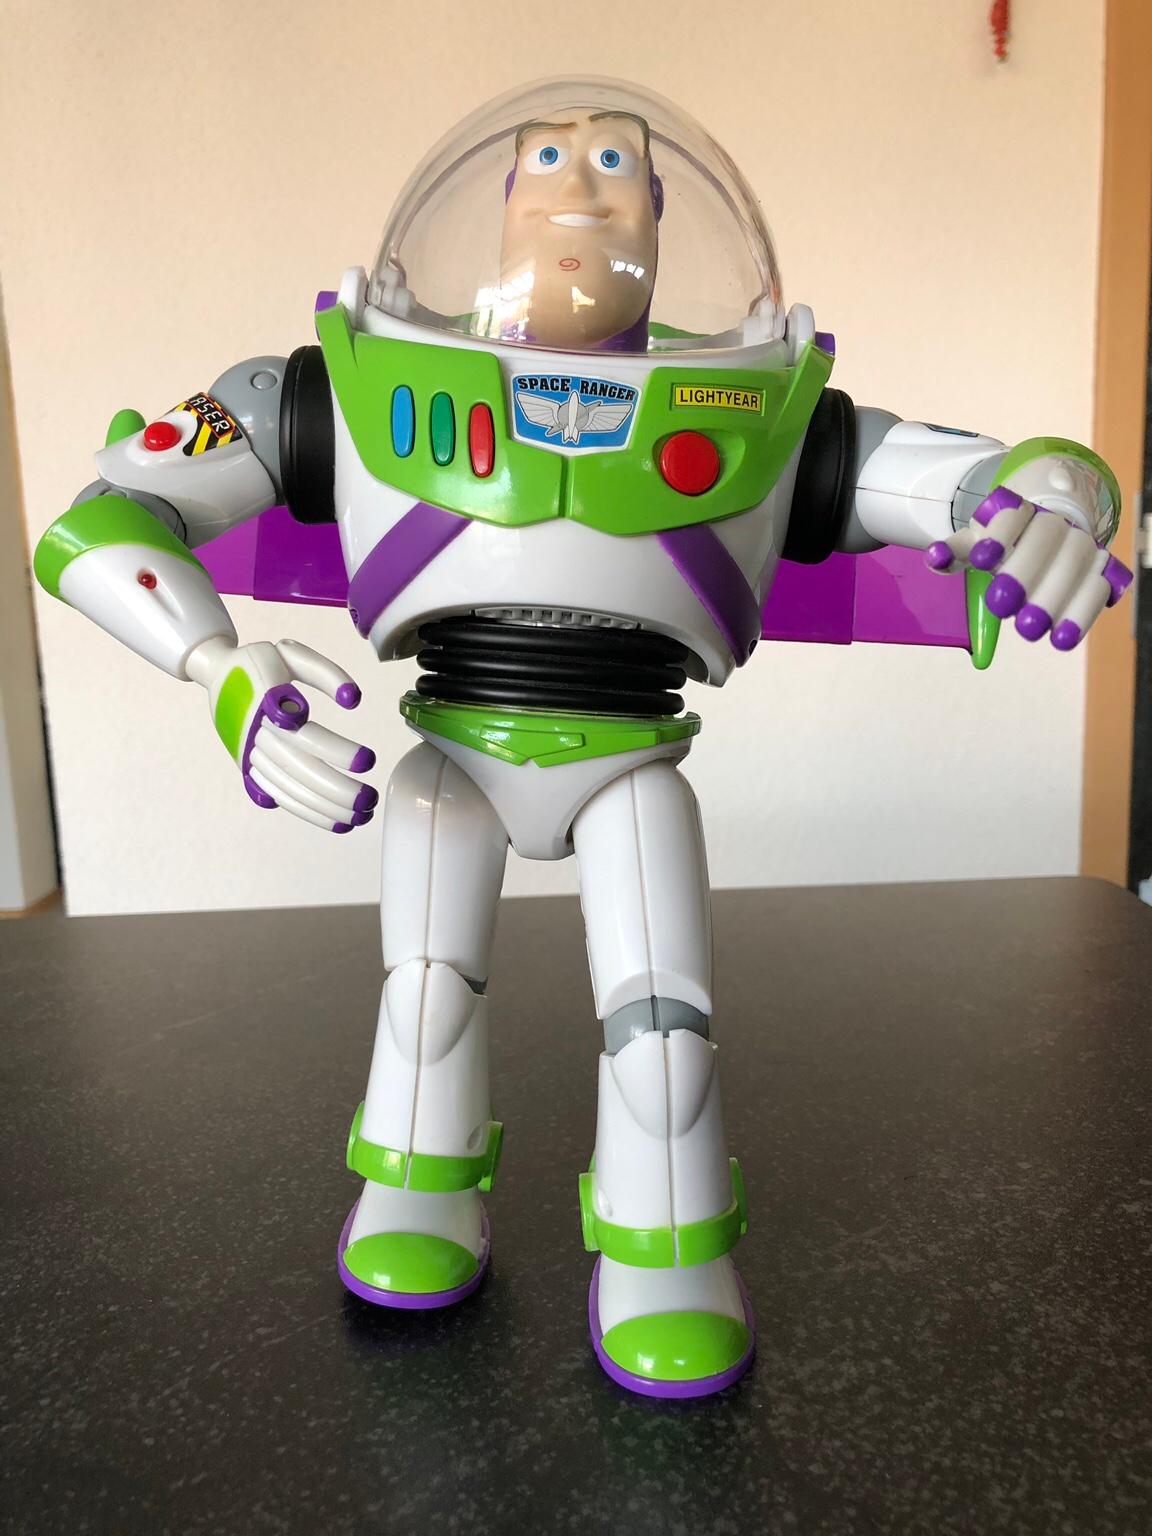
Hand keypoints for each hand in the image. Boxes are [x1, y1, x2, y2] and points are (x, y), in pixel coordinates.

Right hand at [187, 636, 376, 832]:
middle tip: (371, 800)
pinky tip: (336, 822)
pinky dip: (308, 811)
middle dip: (337, 790)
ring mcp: (250, 755)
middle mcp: (256, 735)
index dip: (337, 751)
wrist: (214, 674)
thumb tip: (353, 700)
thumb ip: (325, 673)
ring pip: (290, 788)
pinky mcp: (248, 769)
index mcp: (267, 705)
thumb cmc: (260, 662)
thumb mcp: (291, 653)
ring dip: (326, 807)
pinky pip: (278, 795)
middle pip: (300, 770)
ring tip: (361, 817)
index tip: (369, 760)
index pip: (306, 736)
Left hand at [926, 486, 1131, 649]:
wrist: (1050, 535)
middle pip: (1045, 539)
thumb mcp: (977, 542)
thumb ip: (956, 551)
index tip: (980, 559)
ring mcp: (1082, 543)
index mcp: (1021, 510)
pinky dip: (1081, 614)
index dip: (999, 535)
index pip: (1012, 516)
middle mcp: (1055, 521)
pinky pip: (1097, 587)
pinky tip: (1061, 639)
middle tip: (999, 606)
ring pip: (1074, 564)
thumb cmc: (1004, 543)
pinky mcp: (1101, 568)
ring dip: (1051, 598)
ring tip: (1027, 630)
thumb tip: (934, 557)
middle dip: (1023, 572)